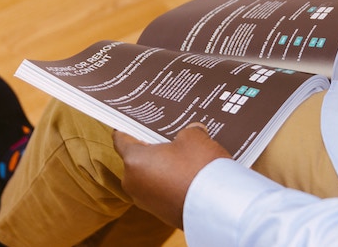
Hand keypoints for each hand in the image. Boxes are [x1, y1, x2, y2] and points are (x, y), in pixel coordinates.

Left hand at [112, 123, 231, 228]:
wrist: (217, 206)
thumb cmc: (199, 169)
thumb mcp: (194, 137)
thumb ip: (188, 131)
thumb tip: (193, 131)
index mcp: (134, 161)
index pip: (121, 140)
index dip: (127, 128)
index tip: (132, 122)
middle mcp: (133, 183)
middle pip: (137, 159)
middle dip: (153, 148)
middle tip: (168, 137)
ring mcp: (146, 202)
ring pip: (150, 177)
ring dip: (163, 167)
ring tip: (184, 157)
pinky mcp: (161, 214)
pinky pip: (161, 192)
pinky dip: (171, 183)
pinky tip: (189, 175)